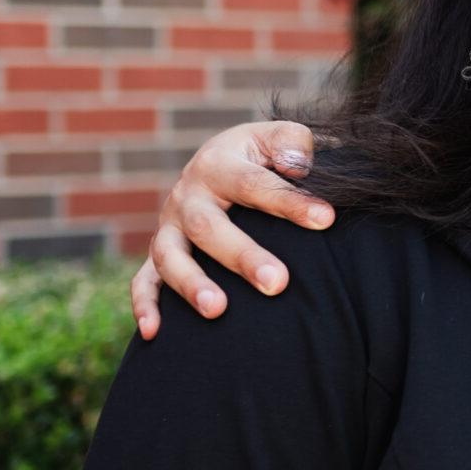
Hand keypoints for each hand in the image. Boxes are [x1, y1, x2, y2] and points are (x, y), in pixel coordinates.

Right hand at [130, 120, 330, 338]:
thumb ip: (292, 143)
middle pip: (209, 227)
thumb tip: (298, 165)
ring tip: (218, 310)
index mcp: (219, 164)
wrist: (220, 162)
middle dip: (242, 256)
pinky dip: (145, 305)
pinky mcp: (160, 252)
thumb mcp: (277, 137)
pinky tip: (156, 332)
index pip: (254, 184)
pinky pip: (144, 280)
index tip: (325, 220)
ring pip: (170, 256)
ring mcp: (169, 226)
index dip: (289, 202)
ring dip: (191, 284)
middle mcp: (187, 196)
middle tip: (277, 283)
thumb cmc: (260, 156)